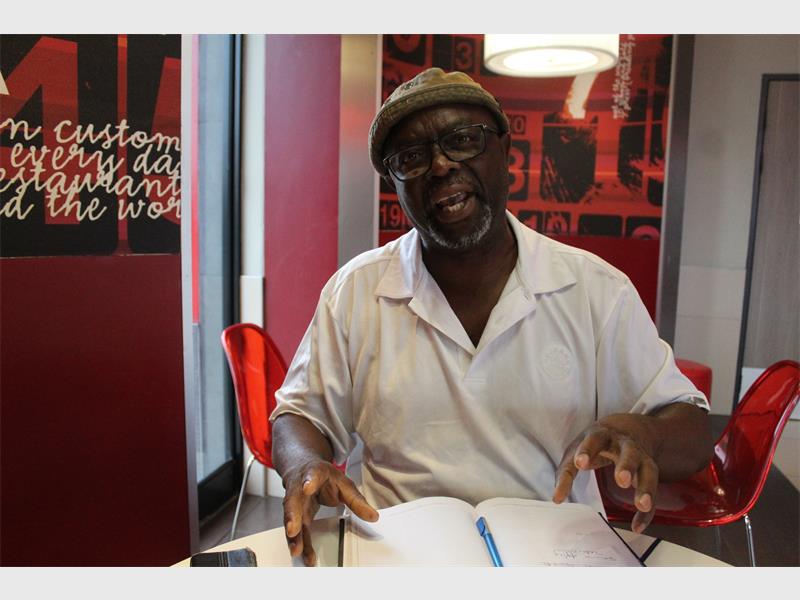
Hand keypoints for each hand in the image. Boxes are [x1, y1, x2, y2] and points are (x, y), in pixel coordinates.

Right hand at [281, 459, 378, 565]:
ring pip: (291, 518)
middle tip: (292, 529)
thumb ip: (356, 500)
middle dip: (292, 515)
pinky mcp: (293, 515)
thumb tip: (372, 516)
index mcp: (314, 473)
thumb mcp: (343, 483)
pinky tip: (300, 553)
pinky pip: (295, 529)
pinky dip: (297, 541)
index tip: (307, 487)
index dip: (309, 481)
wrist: (304, 468)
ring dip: (293, 535)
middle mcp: (299, 487)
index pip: (311, 475)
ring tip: (296, 549)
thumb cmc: (323, 477)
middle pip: (293, 501)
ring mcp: (294, 502)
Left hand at [552, 414, 659, 532]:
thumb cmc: (596, 443)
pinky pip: (652, 493)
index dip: (586, 451)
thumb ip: (567, 471)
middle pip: (629, 453)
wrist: (627, 428)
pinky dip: (646, 512)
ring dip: (646, 488)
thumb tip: (557, 499)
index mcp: (602, 435)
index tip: (580, 464)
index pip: (593, 440)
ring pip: (648, 470)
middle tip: (621, 479)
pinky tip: (637, 526)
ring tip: (642, 505)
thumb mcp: (578, 449)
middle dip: (626, 465)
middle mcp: (625, 445)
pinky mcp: (649, 472)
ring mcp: (640, 458)